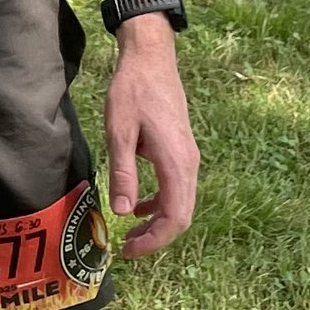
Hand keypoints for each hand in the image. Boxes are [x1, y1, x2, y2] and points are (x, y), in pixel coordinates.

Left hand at [102, 25, 199, 258]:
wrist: (151, 58)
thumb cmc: (133, 90)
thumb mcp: (119, 131)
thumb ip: (123, 173)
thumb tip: (124, 213)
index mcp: (175, 162)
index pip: (174, 218)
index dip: (154, 242)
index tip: (129, 251)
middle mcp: (189, 164)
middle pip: (181, 216)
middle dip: (156, 238)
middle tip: (127, 248)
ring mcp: (189, 157)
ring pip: (181, 203)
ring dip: (158, 223)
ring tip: (130, 234)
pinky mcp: (182, 151)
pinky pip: (177, 188)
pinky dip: (160, 203)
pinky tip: (138, 205)